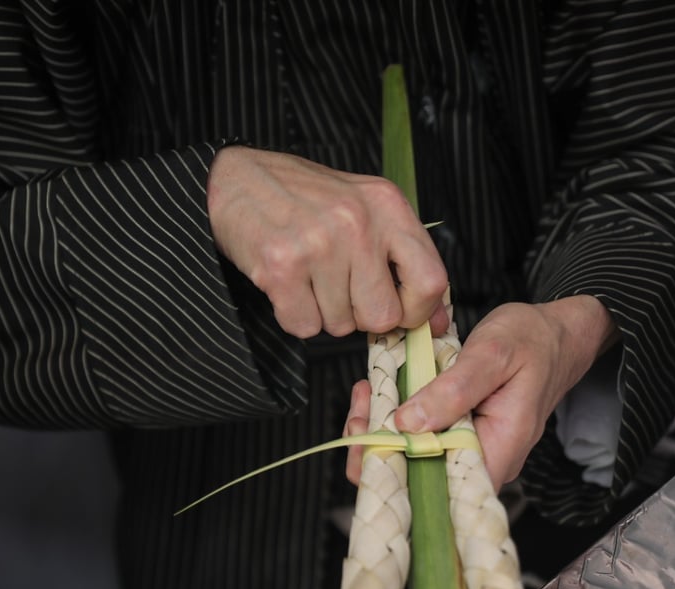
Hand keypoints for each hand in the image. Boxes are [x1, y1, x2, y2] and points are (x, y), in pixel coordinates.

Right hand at [206, 146, 448, 337]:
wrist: (236, 177)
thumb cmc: (304, 197)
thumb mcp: (365, 209)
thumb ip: (403, 260)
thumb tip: (438, 320)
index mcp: (387, 205)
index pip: (431, 281)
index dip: (417, 310)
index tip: (398, 309)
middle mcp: (358, 222)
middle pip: (383, 315)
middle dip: (360, 315)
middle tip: (339, 288)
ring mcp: (319, 244)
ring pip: (340, 325)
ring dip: (323, 312)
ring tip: (308, 275)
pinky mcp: (281, 267)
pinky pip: (303, 326)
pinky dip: (294, 315)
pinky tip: (287, 283)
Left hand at [388, 296, 616, 489]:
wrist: (554, 335)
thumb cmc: (531, 340)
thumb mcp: (492, 354)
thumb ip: (453, 391)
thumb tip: (408, 423)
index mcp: (500, 449)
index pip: (443, 489)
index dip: (398, 474)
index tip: (368, 439)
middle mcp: (487, 460)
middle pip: (423, 479)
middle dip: (380, 451)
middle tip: (361, 410)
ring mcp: (475, 451)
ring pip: (419, 460)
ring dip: (384, 432)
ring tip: (368, 396)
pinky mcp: (463, 436)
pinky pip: (425, 440)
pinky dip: (398, 420)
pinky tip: (383, 396)